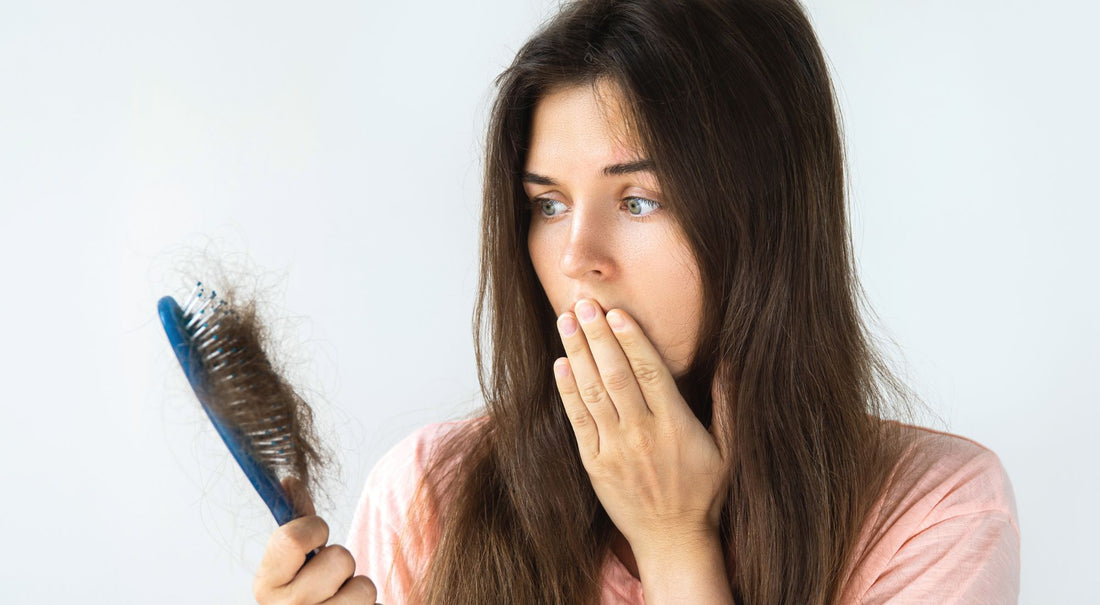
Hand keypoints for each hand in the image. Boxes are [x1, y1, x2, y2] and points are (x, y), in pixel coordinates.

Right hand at [253, 477, 379, 603]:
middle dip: (342, 561)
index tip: (317, 536)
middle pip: (340, 559)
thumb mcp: (297, 555)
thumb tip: (290, 481)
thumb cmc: (307, 585)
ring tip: (342, 594)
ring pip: (363, 587)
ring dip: (357, 586)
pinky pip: (372, 604)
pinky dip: (366, 603)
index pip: (291, 538)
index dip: (314, 528)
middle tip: (330, 575)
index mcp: (266, 584)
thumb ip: (297, 518)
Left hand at [553, 299, 731, 556]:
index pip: (650, 372)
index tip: (617, 312)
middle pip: (616, 375)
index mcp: (676, 426)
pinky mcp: (594, 465)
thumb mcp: (729, 450)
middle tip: (584, 303)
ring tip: (565, 320)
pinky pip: (578, 422)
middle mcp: (642, 435)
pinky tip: (560, 364)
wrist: (672, 541)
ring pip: (592, 393)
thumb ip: (727, 404)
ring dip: (577, 354)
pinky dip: (567, 391)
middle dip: (597, 336)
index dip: (632, 339)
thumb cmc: (704, 493)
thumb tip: (732, 361)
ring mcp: (614, 450)